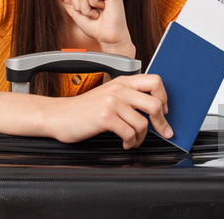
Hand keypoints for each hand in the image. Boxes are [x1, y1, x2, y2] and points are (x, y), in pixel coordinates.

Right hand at [46, 74, 171, 148]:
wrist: (59, 115)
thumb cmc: (84, 108)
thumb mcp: (108, 95)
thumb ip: (127, 96)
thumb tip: (153, 108)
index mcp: (122, 81)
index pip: (155, 81)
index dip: (164, 97)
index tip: (164, 110)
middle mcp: (119, 89)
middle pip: (155, 103)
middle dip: (161, 122)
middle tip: (162, 131)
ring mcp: (112, 102)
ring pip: (143, 123)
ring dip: (141, 137)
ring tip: (134, 140)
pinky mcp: (105, 117)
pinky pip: (129, 133)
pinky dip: (130, 142)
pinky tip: (125, 143)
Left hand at [53, 0, 133, 55]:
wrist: (107, 37)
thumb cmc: (93, 24)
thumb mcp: (74, 9)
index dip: (72, 0)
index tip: (86, 8)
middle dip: (78, 4)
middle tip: (92, 11)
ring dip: (85, 7)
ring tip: (96, 11)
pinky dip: (93, 5)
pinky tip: (103, 8)